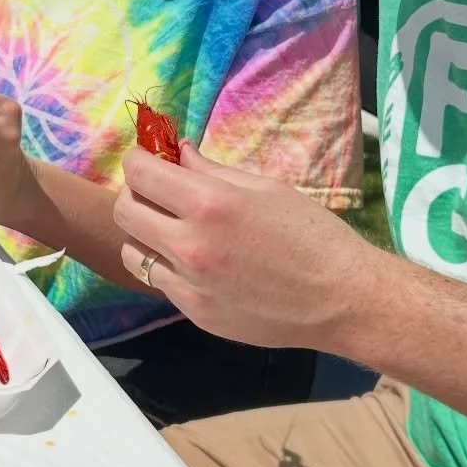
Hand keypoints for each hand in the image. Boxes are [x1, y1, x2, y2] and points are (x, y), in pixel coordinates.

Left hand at [114, 141, 372, 346]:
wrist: (342, 299)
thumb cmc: (313, 235)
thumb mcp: (266, 189)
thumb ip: (212, 172)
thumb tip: (178, 153)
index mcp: (210, 204)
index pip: (141, 173)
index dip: (139, 159)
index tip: (148, 158)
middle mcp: (190, 245)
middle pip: (124, 211)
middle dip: (135, 193)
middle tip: (157, 190)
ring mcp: (189, 285)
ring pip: (132, 252)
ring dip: (144, 234)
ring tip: (172, 229)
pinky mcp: (195, 313)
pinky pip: (161, 283)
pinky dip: (168, 267)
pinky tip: (197, 262)